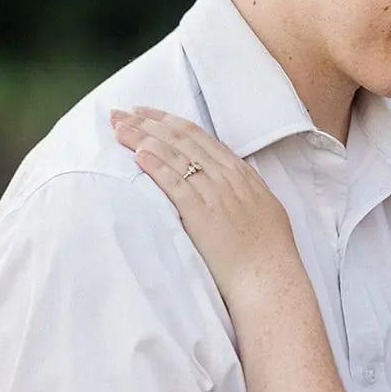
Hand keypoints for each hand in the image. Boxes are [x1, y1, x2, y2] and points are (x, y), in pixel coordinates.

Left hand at [111, 107, 294, 305]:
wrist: (272, 279)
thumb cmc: (269, 255)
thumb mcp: (264, 211)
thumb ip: (245, 193)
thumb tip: (234, 185)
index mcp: (242, 174)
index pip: (200, 136)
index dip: (170, 121)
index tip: (148, 113)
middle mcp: (228, 177)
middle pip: (182, 138)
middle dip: (149, 122)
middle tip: (122, 113)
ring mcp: (216, 193)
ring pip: (174, 154)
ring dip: (143, 137)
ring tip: (118, 127)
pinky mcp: (202, 214)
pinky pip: (174, 182)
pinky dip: (155, 165)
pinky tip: (137, 154)